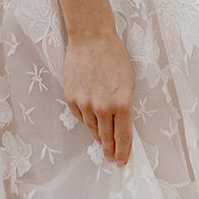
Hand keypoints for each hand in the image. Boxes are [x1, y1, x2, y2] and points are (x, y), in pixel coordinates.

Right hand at [63, 32, 133, 163]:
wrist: (91, 37)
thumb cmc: (114, 56)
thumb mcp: (128, 83)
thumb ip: (124, 106)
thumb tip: (119, 127)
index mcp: (122, 103)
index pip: (123, 136)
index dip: (123, 151)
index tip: (121, 161)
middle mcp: (103, 107)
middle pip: (107, 137)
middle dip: (110, 149)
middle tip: (111, 158)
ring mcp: (85, 104)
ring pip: (92, 128)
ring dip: (98, 133)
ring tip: (102, 139)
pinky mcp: (71, 98)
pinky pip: (80, 116)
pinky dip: (86, 117)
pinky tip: (90, 112)